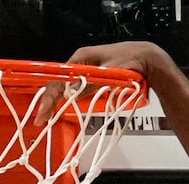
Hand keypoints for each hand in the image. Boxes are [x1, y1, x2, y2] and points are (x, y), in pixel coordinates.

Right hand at [35, 41, 168, 120]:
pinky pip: (76, 90)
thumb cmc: (131, 61)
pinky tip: (61, 109)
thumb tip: (70, 91)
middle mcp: (81, 63)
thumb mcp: (111, 73)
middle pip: (60, 83)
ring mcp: (86, 71)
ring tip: (46, 116)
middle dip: (49, 100)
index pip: (60, 78)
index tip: (43, 113)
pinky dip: (68, 100)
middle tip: (41, 119)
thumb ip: (91, 82)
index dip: (50, 96)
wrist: (147, 59)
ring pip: (66, 87)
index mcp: (82, 57)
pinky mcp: (92, 79)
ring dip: (57, 101)